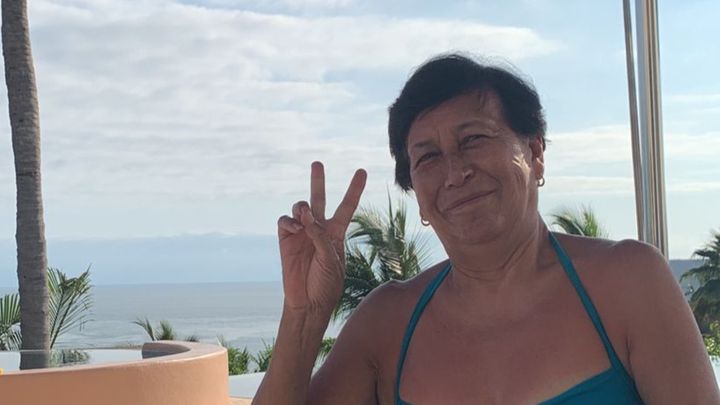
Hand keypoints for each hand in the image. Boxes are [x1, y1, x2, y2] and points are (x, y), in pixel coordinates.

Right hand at [277, 161, 366, 314]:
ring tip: (305, 217)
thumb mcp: (331, 259)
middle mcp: (318, 229)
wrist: (308, 302)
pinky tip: (295, 228)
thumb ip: (320, 235)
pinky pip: (285, 221)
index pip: (347, 206)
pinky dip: (289, 221)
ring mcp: (301, 233)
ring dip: (302, 208)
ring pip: (300, 207)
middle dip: (317, 180)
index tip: (362, 171)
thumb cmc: (326, 283)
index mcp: (336, 233)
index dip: (354, 189)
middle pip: (319, 198)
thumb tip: (305, 215)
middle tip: (317, 163)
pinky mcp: (285, 239)